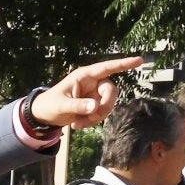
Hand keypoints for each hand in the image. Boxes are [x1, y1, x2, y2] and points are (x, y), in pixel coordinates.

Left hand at [31, 56, 146, 128]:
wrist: (45, 115)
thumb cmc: (50, 105)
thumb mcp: (61, 106)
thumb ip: (77, 106)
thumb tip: (95, 107)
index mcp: (84, 76)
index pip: (107, 68)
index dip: (123, 64)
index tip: (140, 60)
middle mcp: (92, 83)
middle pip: (111, 91)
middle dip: (105, 106)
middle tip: (92, 118)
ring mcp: (95, 94)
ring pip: (108, 104)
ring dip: (96, 117)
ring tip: (77, 124)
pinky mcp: (95, 104)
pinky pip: (102, 113)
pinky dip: (92, 121)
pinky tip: (77, 124)